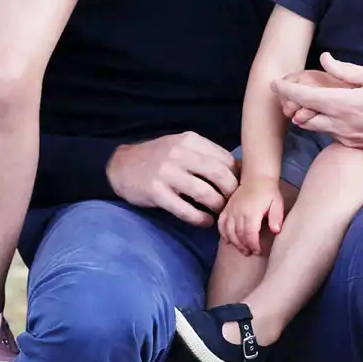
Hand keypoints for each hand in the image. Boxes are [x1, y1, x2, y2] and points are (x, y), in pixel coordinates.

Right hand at [105, 133, 238, 226]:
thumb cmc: (159, 158)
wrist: (122, 166)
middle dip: (232, 193)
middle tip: (233, 204)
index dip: (237, 177)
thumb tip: (239, 171)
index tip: (240, 189)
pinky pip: (186, 210)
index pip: (226, 159)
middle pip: (220, 175)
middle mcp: (179, 153)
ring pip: (206, 194)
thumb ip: (205, 155)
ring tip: (219, 214)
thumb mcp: (181, 147)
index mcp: (190, 140)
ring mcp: (167, 172)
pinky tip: (205, 221)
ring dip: (218, 207)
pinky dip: (200, 219)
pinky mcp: (157, 192)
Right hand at [219, 175, 285, 255]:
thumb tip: (276, 230)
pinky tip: (229, 241)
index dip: (253, 245)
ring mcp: (230, 210)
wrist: (257, 177)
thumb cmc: (269, 192)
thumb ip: (276, 217)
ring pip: (228, 231)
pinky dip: (223, 234)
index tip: (258, 251)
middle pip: (238, 235)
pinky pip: (221, 224)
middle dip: (245, 246)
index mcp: (252, 211)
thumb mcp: (277, 203)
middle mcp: (239, 211)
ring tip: (243, 249)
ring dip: (235, 243)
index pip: (250, 233)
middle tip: (251, 252)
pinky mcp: (226, 208)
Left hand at [273, 54, 362, 156]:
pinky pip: (330, 134)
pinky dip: (323, 124)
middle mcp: (343, 124)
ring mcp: (347, 139)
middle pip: (303, 116)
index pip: (305, 97)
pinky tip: (330, 113)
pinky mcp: (353, 147)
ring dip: (306, 115)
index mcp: (346, 104)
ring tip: (305, 101)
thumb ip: (346, 71)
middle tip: (286, 92)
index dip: (285, 90)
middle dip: (291, 105)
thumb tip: (324, 59)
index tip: (273, 83)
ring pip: (315, 127)